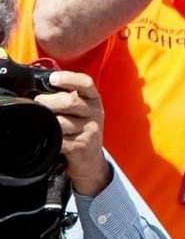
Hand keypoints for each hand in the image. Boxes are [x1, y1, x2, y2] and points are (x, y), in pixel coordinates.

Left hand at [35, 71, 111, 195]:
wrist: (90, 159)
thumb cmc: (79, 129)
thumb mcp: (79, 110)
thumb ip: (63, 95)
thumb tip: (36, 84)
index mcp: (93, 100)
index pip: (85, 83)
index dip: (68, 79)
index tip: (53, 79)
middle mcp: (95, 113)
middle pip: (69, 101)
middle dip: (48, 101)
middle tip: (38, 103)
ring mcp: (90, 131)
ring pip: (61, 122)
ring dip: (47, 122)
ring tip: (44, 123)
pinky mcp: (82, 147)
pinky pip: (60, 139)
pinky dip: (51, 138)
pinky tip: (51, 137)